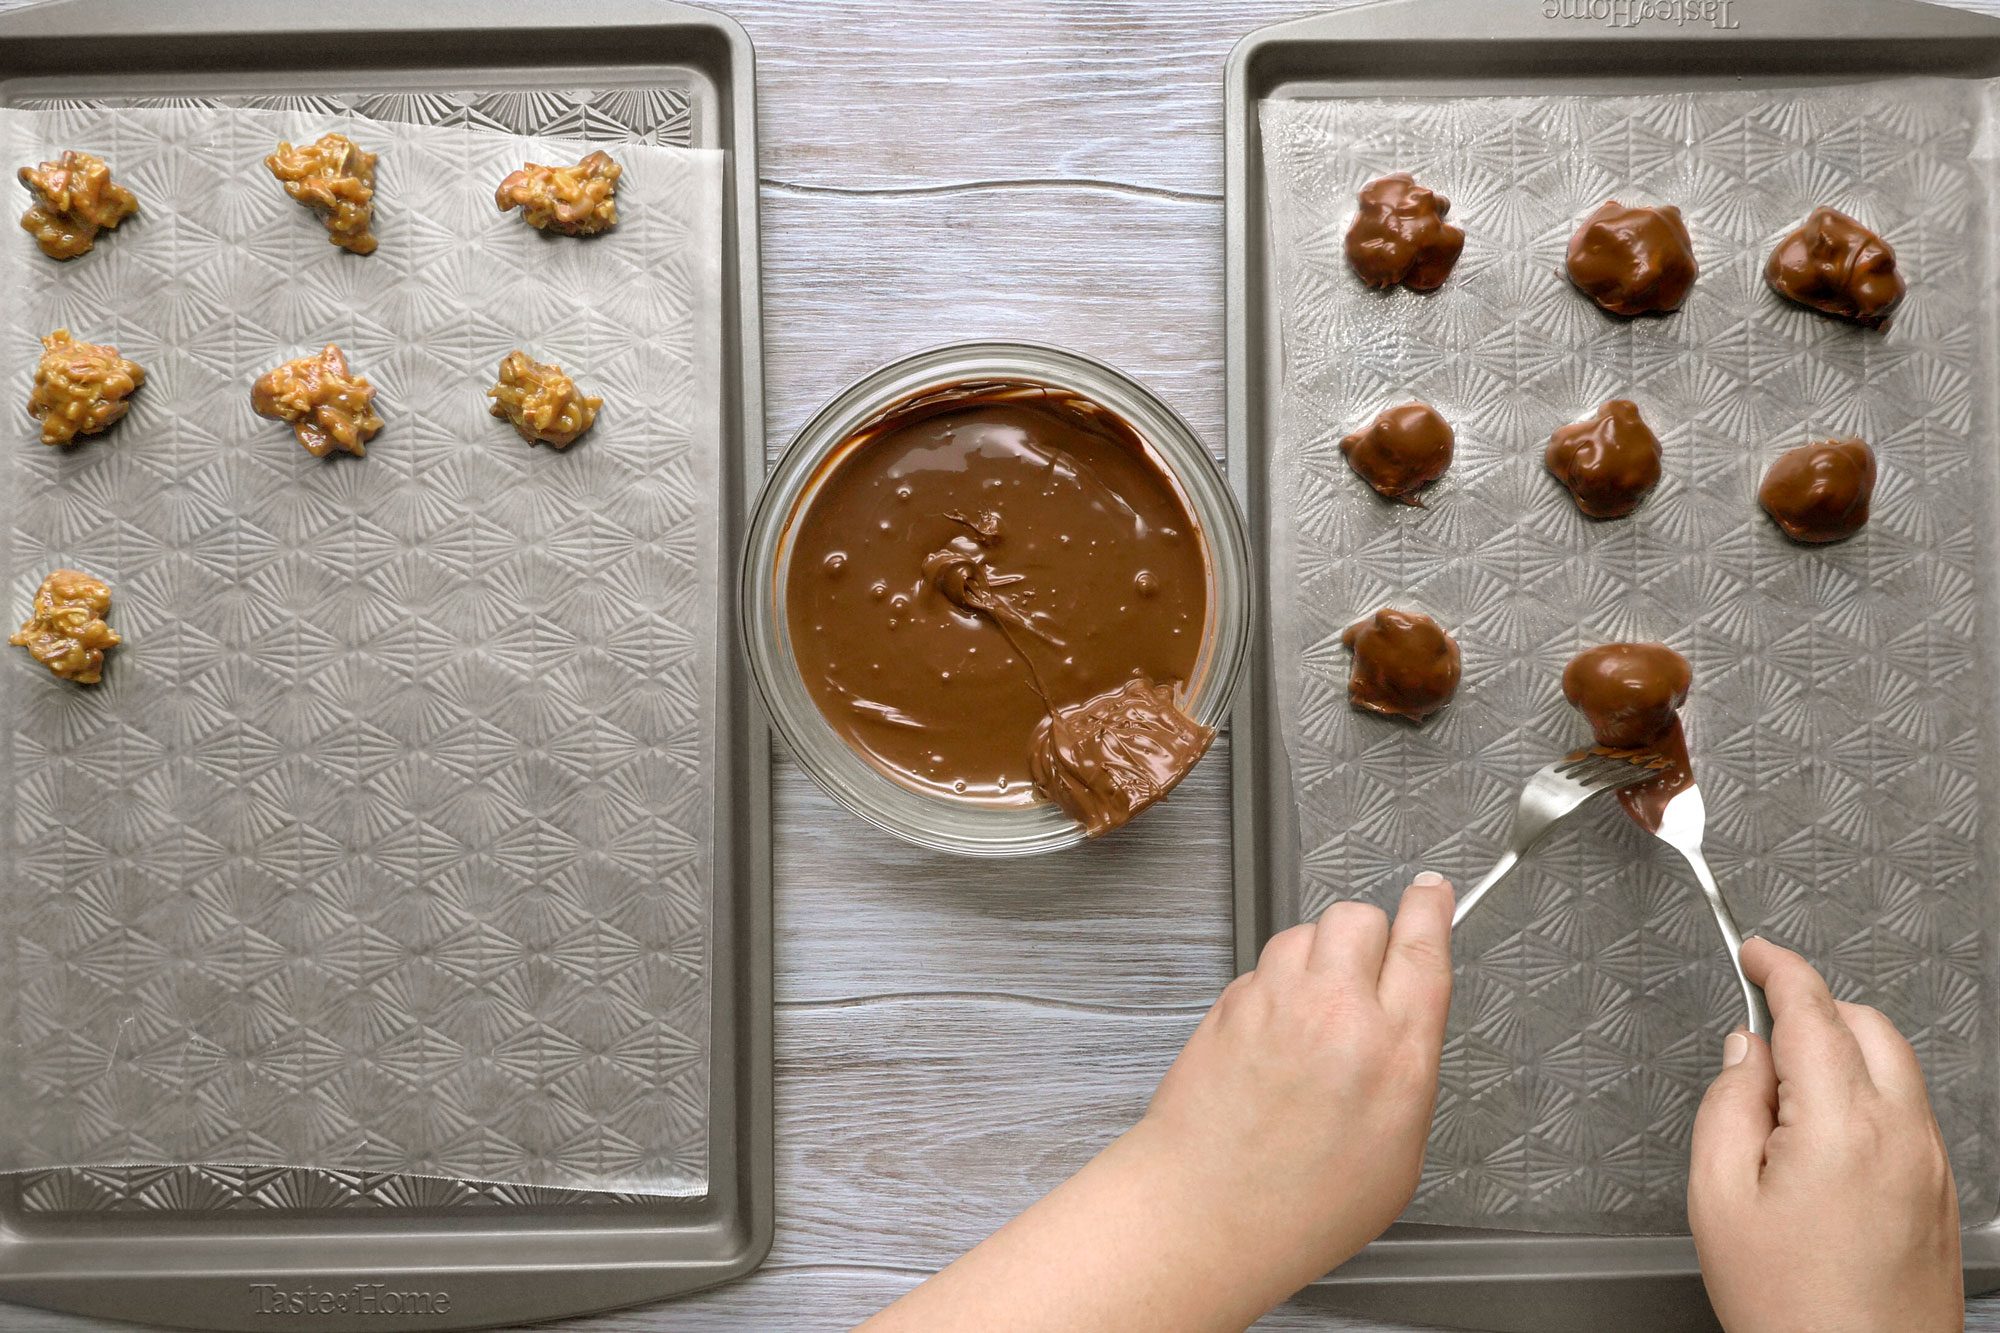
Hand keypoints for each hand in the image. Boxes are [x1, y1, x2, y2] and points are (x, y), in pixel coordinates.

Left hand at [860, 874, 1454, 1332]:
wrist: (1206, 1212)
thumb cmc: (1302, 1206)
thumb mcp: (1398, 1154)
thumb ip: (1406, 1073)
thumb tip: (1403, 1032)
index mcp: (1394, 1051)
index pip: (1423, 946)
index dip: (1431, 908)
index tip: (1432, 890)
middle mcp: (1335, 1012)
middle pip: (1359, 917)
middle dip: (1369, 933)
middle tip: (1365, 971)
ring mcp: (1275, 1001)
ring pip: (1304, 932)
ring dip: (1317, 957)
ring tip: (1314, 1011)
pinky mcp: (1228, 1004)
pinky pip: (1261, 968)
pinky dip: (1273, 987)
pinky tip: (1274, 1036)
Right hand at [1688, 937, 1960, 1332]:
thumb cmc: (1792, 1307)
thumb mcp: (1717, 1198)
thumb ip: (1726, 1105)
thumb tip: (1745, 1054)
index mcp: (1842, 1125)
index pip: (1814, 1011)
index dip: (1779, 968)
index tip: (1755, 952)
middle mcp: (1902, 1134)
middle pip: (1867, 1024)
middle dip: (1815, 1009)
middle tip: (1759, 1033)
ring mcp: (1930, 1163)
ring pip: (1894, 1064)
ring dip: (1843, 1051)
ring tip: (1783, 1100)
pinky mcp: (1940, 1191)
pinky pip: (1908, 1109)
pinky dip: (1867, 1093)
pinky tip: (1820, 1140)